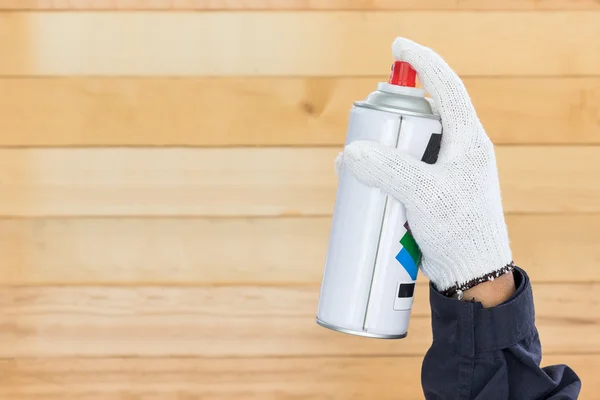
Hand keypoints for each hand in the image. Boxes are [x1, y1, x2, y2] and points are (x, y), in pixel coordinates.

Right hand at [338, 38, 513, 295]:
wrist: (472, 274)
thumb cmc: (461, 232)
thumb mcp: (425, 195)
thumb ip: (389, 169)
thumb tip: (351, 151)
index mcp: (467, 139)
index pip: (446, 86)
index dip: (423, 61)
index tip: (398, 45)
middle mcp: (457, 150)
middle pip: (418, 118)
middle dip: (387, 121)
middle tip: (364, 130)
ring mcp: (443, 172)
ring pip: (406, 147)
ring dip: (380, 152)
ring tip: (354, 169)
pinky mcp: (431, 192)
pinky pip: (402, 171)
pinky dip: (382, 174)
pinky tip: (363, 186)